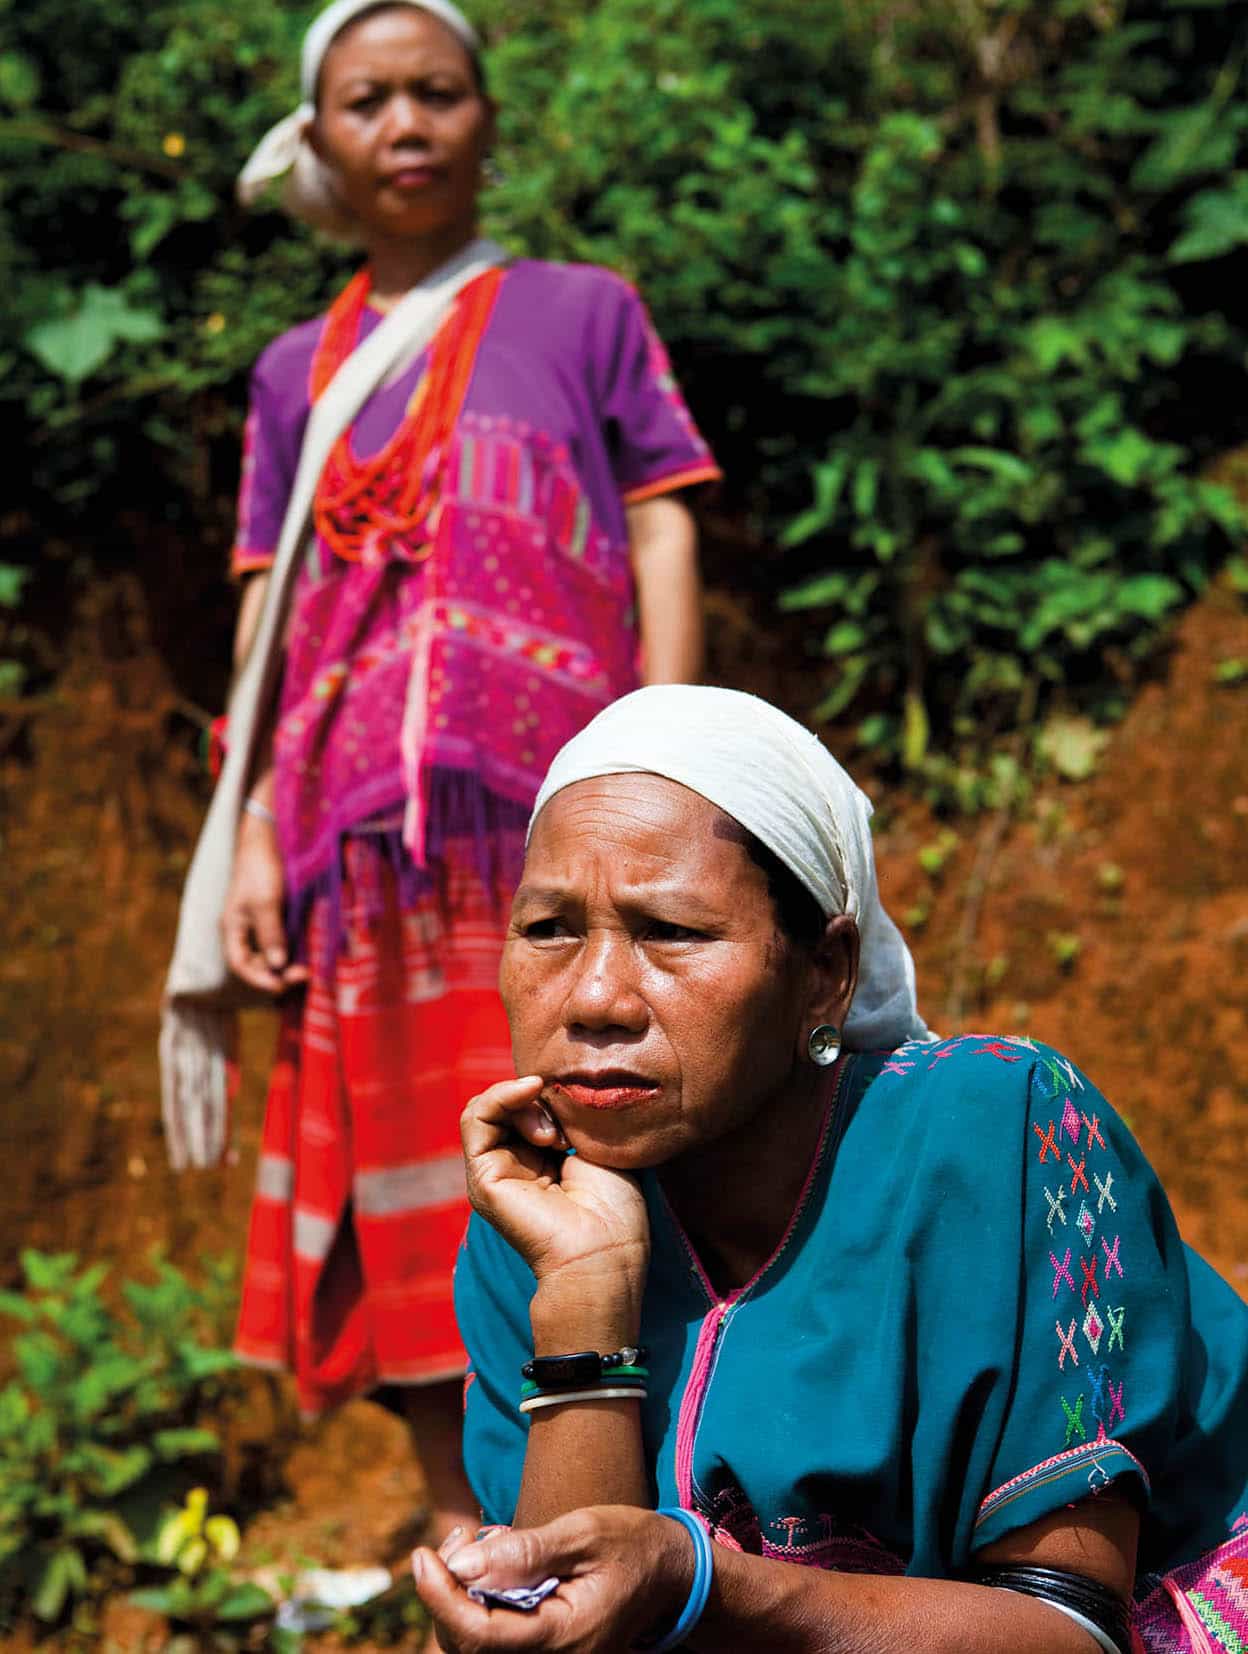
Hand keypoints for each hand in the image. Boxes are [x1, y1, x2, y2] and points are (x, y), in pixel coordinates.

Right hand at [221, 815, 308, 994]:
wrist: (270, 837)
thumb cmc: (260, 868)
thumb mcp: (265, 902)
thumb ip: (270, 934)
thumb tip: (278, 965)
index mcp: (233, 927)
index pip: (240, 963)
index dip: (258, 979)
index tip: (280, 986)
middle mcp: (247, 928)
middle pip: (259, 961)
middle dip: (279, 972)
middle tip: (304, 975)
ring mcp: (263, 921)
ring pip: (275, 952)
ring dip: (291, 962)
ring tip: (310, 968)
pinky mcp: (279, 913)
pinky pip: (286, 938)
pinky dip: (297, 947)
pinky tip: (312, 951)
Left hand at [414, 1507, 691, 1653]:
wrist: (670, 1572)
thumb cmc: (632, 1545)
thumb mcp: (584, 1533)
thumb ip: (526, 1552)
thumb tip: (464, 1562)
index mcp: (564, 1639)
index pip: (481, 1636)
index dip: (441, 1599)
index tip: (422, 1556)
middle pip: (470, 1644)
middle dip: (446, 1592)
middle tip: (453, 1538)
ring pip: (476, 1643)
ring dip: (459, 1595)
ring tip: (470, 1542)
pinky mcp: (543, 1648)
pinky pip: (494, 1635)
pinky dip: (478, 1600)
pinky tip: (487, 1562)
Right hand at [461, 1079, 649, 1327]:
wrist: (605, 1251)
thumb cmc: (614, 1209)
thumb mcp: (594, 1146)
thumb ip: (566, 1116)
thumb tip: (543, 1086)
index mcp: (541, 1161)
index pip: (527, 1107)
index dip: (549, 1094)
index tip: (582, 1106)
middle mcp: (514, 1166)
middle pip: (506, 1105)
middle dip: (536, 1097)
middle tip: (566, 1124)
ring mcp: (495, 1173)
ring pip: (485, 1108)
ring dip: (520, 1099)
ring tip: (553, 1128)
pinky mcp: (483, 1180)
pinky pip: (474, 1119)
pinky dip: (500, 1097)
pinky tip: (530, 1096)